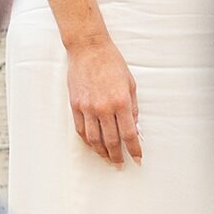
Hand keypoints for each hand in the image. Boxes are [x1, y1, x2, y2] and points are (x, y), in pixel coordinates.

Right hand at [67, 37, 141, 167]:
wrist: (89, 49)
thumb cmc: (112, 63)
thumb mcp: (130, 84)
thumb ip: (132, 108)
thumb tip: (134, 128)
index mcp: (121, 102)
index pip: (129, 134)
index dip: (134, 149)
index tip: (137, 159)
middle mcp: (103, 108)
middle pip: (111, 141)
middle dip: (118, 156)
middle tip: (121, 164)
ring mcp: (87, 108)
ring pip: (94, 140)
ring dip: (102, 153)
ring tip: (108, 158)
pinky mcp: (76, 106)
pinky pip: (81, 130)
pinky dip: (88, 141)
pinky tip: (93, 145)